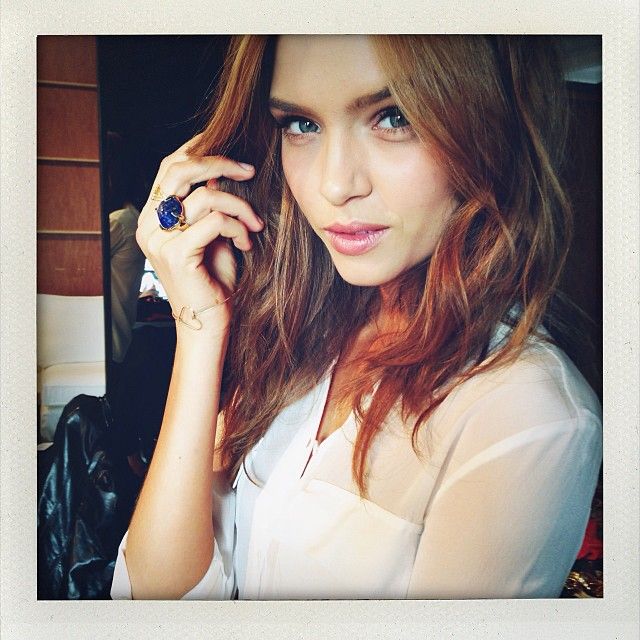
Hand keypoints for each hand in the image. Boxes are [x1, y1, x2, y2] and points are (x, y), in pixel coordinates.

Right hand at [136, 135, 262, 328]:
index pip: (168, 167)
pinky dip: (238, 228)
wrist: (209, 322)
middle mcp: (148, 225)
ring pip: (205, 196)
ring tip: (254, 226)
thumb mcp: (213, 234)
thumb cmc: (213, 279)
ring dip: (240, 207)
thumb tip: (221, 171)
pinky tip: (246, 244)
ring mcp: (159, 240)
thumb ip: (210, 204)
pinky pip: (214, 222)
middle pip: (180, 170)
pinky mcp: (176, 254)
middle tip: (250, 172)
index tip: (231, 152)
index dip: (197, 150)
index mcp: (152, 217)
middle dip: (220, 163)